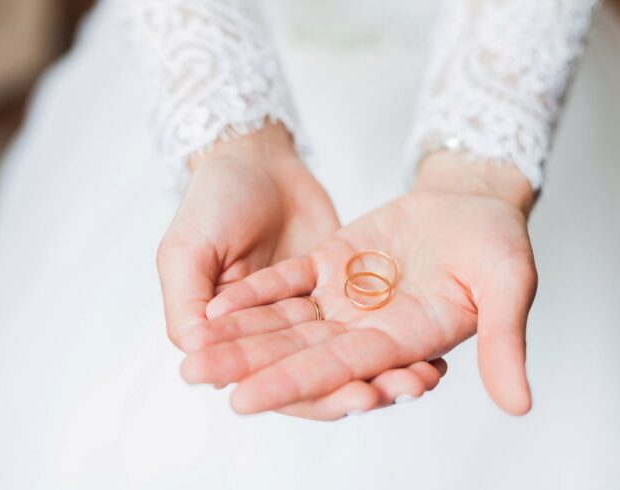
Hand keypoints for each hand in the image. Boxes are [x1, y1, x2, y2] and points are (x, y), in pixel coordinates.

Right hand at [158, 125, 448, 418]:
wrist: (253, 158)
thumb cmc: (211, 201)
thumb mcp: (186, 249)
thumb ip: (186, 304)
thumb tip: (194, 356)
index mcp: (238, 338)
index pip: (278, 379)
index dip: (316, 394)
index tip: (356, 397)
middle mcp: (279, 335)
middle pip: (324, 375)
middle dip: (362, 389)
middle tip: (401, 392)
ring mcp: (315, 313)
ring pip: (352, 353)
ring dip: (387, 371)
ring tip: (423, 377)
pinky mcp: (343, 288)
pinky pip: (373, 319)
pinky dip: (400, 338)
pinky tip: (432, 350)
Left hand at [181, 153, 537, 416]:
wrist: (474, 202)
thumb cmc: (499, 242)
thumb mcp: (509, 283)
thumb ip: (505, 340)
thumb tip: (520, 406)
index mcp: (405, 338)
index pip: (340, 367)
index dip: (293, 383)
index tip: (242, 400)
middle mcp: (368, 326)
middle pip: (298, 351)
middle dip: (246, 365)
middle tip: (192, 376)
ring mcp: (346, 295)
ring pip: (284, 321)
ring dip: (238, 334)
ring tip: (191, 350)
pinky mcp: (333, 262)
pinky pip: (287, 281)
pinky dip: (254, 293)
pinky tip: (214, 306)